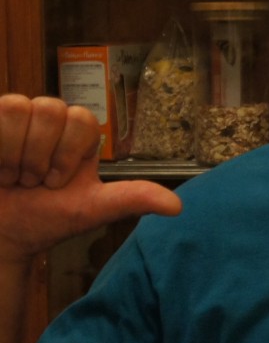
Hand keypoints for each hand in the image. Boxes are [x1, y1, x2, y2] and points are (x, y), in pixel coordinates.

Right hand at [0, 94, 181, 261]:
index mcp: (77, 135)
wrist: (2, 235)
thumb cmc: (45, 219)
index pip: (82, 118)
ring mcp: (16, 119)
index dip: (68, 153)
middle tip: (34, 182)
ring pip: (18, 107)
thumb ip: (132, 198)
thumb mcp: (92, 209)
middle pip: (51, 108)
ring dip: (14, 153)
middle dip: (40, 155)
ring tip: (13, 176)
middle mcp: (48, 120)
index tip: (58, 182)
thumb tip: (178, 206)